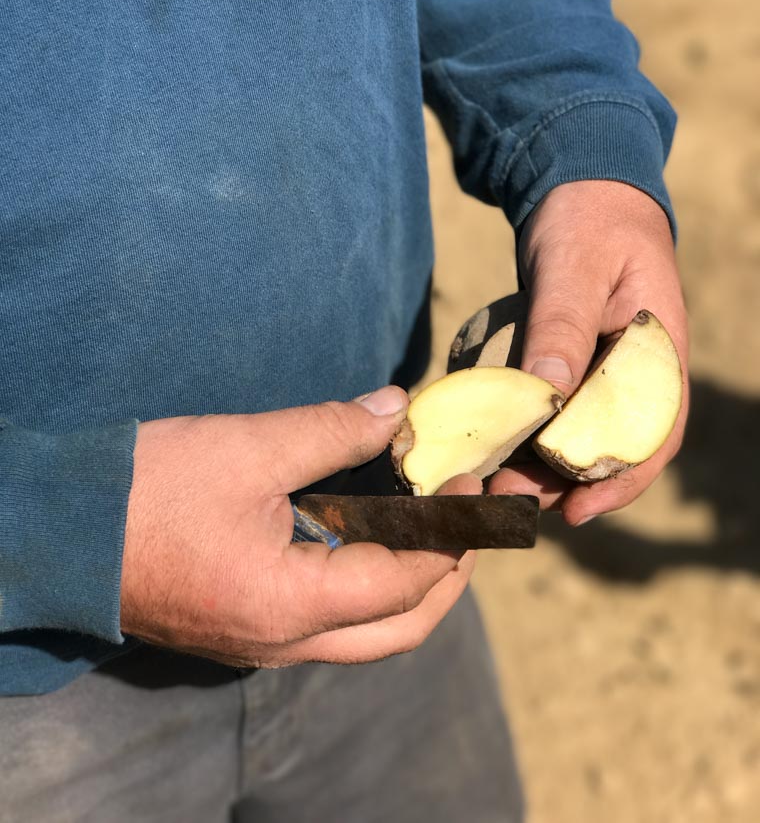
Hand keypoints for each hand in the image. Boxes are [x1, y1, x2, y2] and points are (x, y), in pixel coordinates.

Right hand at [120, 386, 476, 667]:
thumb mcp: (249, 448)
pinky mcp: (246, 626)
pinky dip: (366, 581)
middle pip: (401, 628)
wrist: (60, 533)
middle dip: (450, 575)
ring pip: (367, 631)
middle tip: (472, 518)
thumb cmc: (148, 490)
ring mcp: (264, 642)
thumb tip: (399, 409)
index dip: (454, 532)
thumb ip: (332, 429)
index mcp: (291, 606)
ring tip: (433, 521)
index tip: (474, 480)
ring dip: (411, 582)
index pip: (408, 581)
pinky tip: (370, 530)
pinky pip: (329, 619)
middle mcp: (285, 643)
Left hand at [490, 180, 688, 524]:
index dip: (620, 480)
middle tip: (512, 498)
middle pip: (611, 446)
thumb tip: (548, 394)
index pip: (652, 434)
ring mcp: (604, 369)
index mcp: (657, 353)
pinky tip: (503, 450)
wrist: (579, 189)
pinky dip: (535, 436)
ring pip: (582, 434)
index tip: (578, 511)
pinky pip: (560, 411)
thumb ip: (563, 325)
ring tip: (500, 483)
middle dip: (567, 482)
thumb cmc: (587, 222)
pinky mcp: (574, 363)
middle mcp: (636, 372)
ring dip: (546, 466)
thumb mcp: (575, 268)